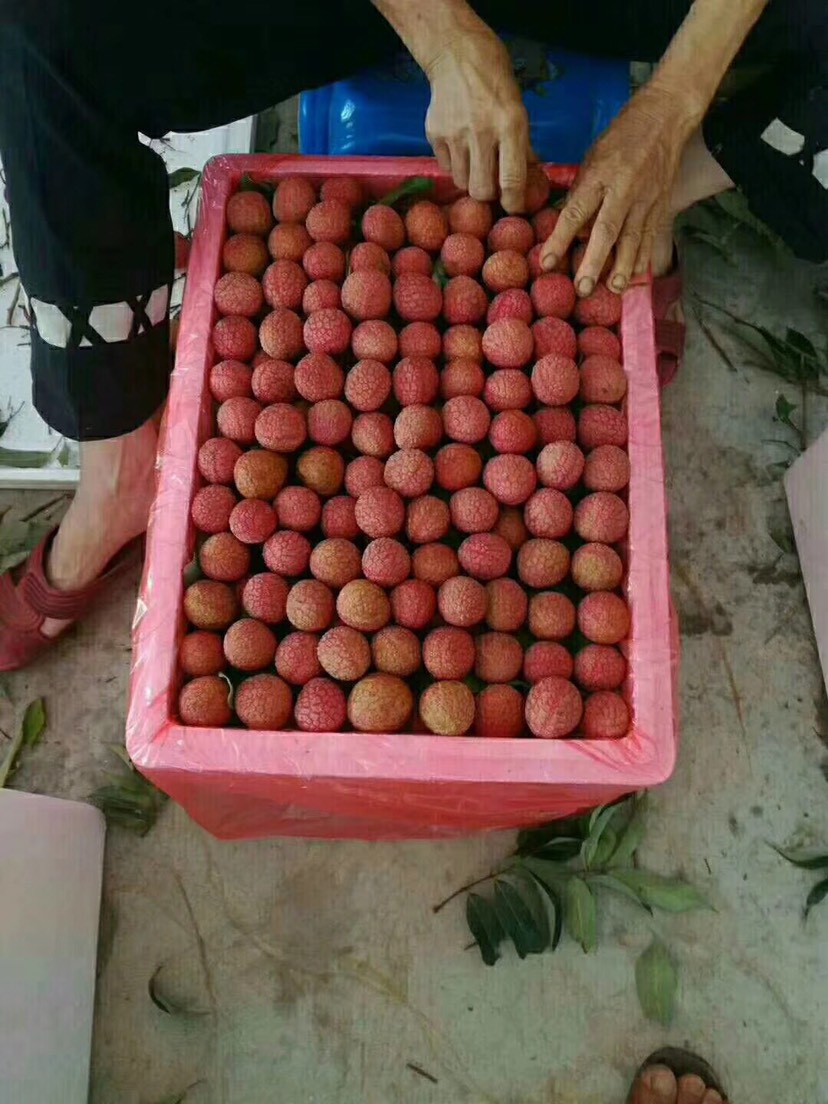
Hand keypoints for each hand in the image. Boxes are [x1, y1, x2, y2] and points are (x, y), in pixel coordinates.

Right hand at [425, 31, 530, 213]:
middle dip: (489, 193)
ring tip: (476, 160)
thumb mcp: (519, 111)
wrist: (458, 56)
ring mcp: (454, 134)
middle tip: (493, 183)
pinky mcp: (435, 134)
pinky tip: (461, 146)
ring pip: (462, 183)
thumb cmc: (496, 84)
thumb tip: (529, 182)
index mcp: (510, 126)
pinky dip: (456, 164)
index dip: (514, 202)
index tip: (514, 207)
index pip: (511, 181)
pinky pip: (446, 167)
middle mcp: (481, 132)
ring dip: (471, 179)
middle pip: (481, 191)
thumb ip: (523, 148)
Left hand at [540, 83, 696, 293]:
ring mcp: (646, 198)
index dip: (559, 240)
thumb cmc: (622, 136)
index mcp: (599, 175)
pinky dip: (643, 257)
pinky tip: (636, 275)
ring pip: (633, 238)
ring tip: (613, 289)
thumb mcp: (593, 157)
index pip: (575, 212)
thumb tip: (569, 226)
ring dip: (623, 267)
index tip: (546, 262)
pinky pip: (651, 235)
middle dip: (594, 262)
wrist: (666, 117)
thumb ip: (581, 192)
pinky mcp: (662, 203)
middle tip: (583, 288)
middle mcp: (623, 189)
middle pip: (606, 231)